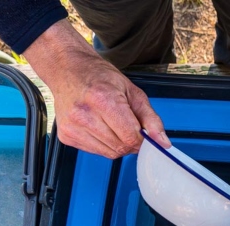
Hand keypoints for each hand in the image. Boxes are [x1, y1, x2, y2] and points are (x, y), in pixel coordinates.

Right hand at [22, 20, 169, 157]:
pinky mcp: (66, 136)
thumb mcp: (132, 91)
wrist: (66, 68)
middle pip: (121, 147)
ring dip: (118, 144)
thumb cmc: (100, 77)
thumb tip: (163, 142)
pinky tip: (99, 127)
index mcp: (103, 99)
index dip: (142, 139)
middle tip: (128, 125)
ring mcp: (72, 126)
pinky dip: (104, 144)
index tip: (143, 132)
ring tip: (112, 124)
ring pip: (109, 153)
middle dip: (131, 141)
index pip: (131, 137)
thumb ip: (151, 118)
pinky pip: (95, 151)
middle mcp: (84, 114)